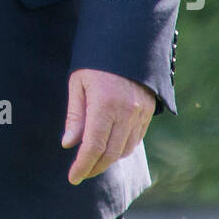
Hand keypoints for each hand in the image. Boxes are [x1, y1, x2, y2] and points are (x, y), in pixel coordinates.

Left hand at [61, 68, 155, 184]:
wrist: (127, 40)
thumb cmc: (95, 61)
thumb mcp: (78, 83)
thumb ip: (75, 116)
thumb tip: (68, 144)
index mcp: (105, 103)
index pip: (94, 146)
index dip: (82, 165)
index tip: (72, 177)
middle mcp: (126, 111)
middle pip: (111, 153)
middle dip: (94, 167)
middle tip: (81, 173)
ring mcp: (141, 113)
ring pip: (125, 149)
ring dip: (109, 160)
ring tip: (93, 161)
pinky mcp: (149, 111)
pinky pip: (136, 139)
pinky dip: (122, 148)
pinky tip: (110, 147)